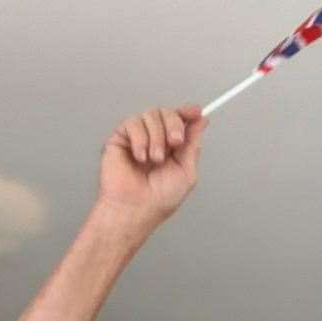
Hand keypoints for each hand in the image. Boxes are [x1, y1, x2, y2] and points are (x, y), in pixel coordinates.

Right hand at [94, 105, 206, 232]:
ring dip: (156, 137)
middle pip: (166, 112)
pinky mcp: (120, 138)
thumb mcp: (187, 171)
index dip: (187, 112)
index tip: (195, 111)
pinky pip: (133, 123)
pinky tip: (140, 157)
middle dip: (174, 124)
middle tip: (175, 143)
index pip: (179, 119)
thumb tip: (201, 121)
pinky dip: (140, 139)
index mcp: (171, 147)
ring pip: (150, 115)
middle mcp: (155, 139)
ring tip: (155, 159)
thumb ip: (193, 144)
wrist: (136, 208)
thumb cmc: (159, 199)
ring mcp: (137, 137)